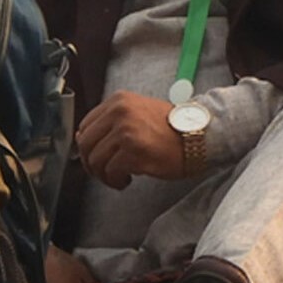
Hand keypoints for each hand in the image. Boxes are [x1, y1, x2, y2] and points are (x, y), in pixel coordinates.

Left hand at [74, 92, 188, 189]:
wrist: (199, 136)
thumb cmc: (172, 129)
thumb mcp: (138, 114)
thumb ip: (112, 123)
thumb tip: (82, 139)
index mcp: (119, 101)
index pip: (85, 125)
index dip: (88, 146)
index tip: (95, 157)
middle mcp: (120, 112)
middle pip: (85, 144)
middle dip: (92, 164)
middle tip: (104, 172)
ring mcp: (126, 131)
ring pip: (96, 160)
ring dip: (104, 175)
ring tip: (119, 177)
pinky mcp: (133, 151)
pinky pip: (111, 172)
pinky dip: (116, 181)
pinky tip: (127, 180)